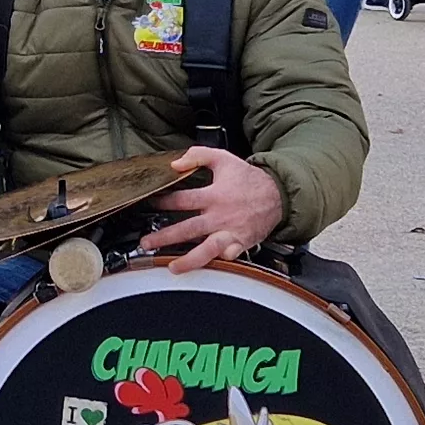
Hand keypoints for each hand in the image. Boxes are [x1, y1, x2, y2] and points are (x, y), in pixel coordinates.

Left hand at [137, 147, 284, 270]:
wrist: (278, 195)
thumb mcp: (223, 158)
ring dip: (188, 260)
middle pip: (188, 229)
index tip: (151, 205)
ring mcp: (230, 232)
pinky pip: (227, 257)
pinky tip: (203, 268)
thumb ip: (198, 155)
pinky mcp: (240, 244)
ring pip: (207, 250)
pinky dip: (217, 262)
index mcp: (214, 196)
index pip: (182, 200)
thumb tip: (175, 164)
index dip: (163, 202)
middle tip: (147, 243)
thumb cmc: (248, 179)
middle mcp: (220, 216)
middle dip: (165, 237)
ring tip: (172, 266)